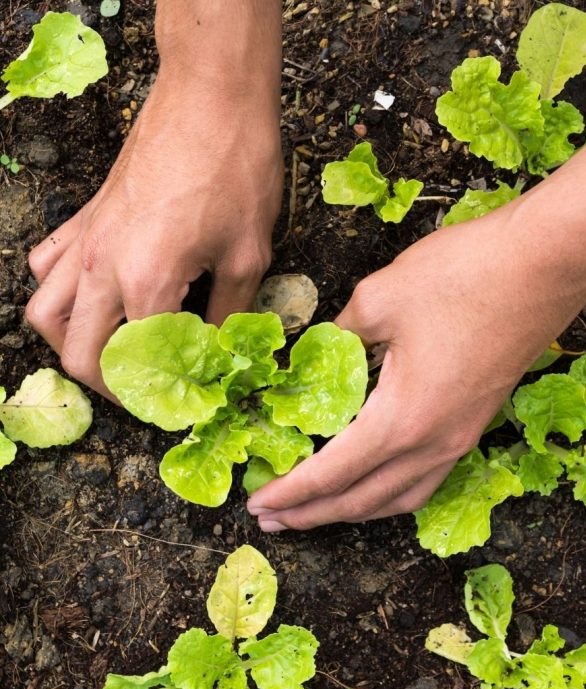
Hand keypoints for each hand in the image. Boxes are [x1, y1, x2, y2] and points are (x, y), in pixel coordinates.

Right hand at [25, 0, 282, 396]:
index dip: (160, 394)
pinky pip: (48, 266)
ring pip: (45, 313)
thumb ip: (230, 314)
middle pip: (77, 352)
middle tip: (145, 391)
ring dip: (72, 344)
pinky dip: (60, 293)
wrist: (210, 98)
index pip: (137, 364)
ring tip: (111, 353)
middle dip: (108, 384)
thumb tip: (223, 352)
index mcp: (147, 284)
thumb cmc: (237, 171)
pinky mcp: (86, 217)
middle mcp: (102, 268)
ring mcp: (86, 240)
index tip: (182, 402)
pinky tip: (94, 297)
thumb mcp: (248, 255)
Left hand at [247, 201, 585, 529]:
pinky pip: (426, 479)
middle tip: (272, 518)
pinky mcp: (477, 423)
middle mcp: (434, 443)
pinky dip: (390, 493)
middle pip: (363, 500)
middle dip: (313, 514)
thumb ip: (339, 335)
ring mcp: (462, 438)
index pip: (331, 473)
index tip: (257, 504)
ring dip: (353, 510)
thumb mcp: (380, 298)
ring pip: (399, 498)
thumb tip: (319, 352)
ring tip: (318, 511)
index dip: (290, 492)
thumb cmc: (464, 276)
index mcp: (402, 419)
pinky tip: (377, 482)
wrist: (547, 263)